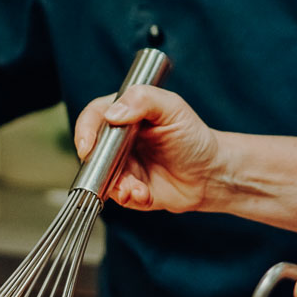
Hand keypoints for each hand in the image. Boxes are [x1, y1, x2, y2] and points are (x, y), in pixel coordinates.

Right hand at [71, 86, 223, 212]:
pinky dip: (129, 196)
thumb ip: (144, 100)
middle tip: (113, 172)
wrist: (210, 173)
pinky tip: (144, 194)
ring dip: (116, 184)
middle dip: (98, 164)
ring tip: (136, 188)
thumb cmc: (193, 136)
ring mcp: (122, 165)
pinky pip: (118, 196)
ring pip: (101, 176)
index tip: (87, 146)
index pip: (94, 116)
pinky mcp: (129, 189)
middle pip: (91, 149)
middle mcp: (119, 140)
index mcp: (125, 113)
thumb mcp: (172, 108)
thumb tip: (112, 114)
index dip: (85, 130)